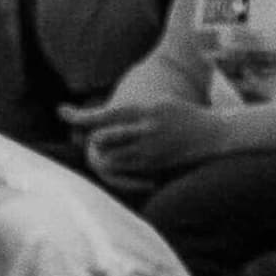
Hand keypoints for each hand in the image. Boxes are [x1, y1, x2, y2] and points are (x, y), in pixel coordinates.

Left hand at [65, 90, 223, 182]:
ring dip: (101, 154)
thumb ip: (129, 111)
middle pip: (100, 139)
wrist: (213, 135)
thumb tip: (99, 116)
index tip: (62, 111)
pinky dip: (114, 167)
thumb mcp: (157, 104)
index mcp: (145, 110)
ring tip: (105, 150)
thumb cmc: (180, 116)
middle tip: (93, 138)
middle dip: (92, 139)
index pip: (104, 114)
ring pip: (108, 158)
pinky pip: (122, 171)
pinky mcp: (153, 166)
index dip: (79, 115)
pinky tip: (120, 161)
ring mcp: (150, 150)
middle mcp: (146, 129)